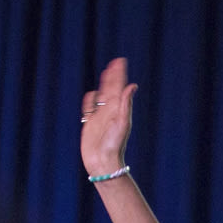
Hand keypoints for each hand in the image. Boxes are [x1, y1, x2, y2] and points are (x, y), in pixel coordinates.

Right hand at [79, 57, 135, 176]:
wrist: (103, 161)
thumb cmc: (115, 144)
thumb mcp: (122, 122)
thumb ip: (126, 104)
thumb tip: (132, 86)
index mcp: (118, 109)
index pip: (119, 87)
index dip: (119, 74)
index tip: (120, 61)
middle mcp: (110, 111)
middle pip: (110, 88)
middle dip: (112, 76)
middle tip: (115, 63)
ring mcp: (100, 117)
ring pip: (101, 96)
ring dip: (103, 85)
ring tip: (106, 75)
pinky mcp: (90, 124)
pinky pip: (89, 108)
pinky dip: (90, 100)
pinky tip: (91, 94)